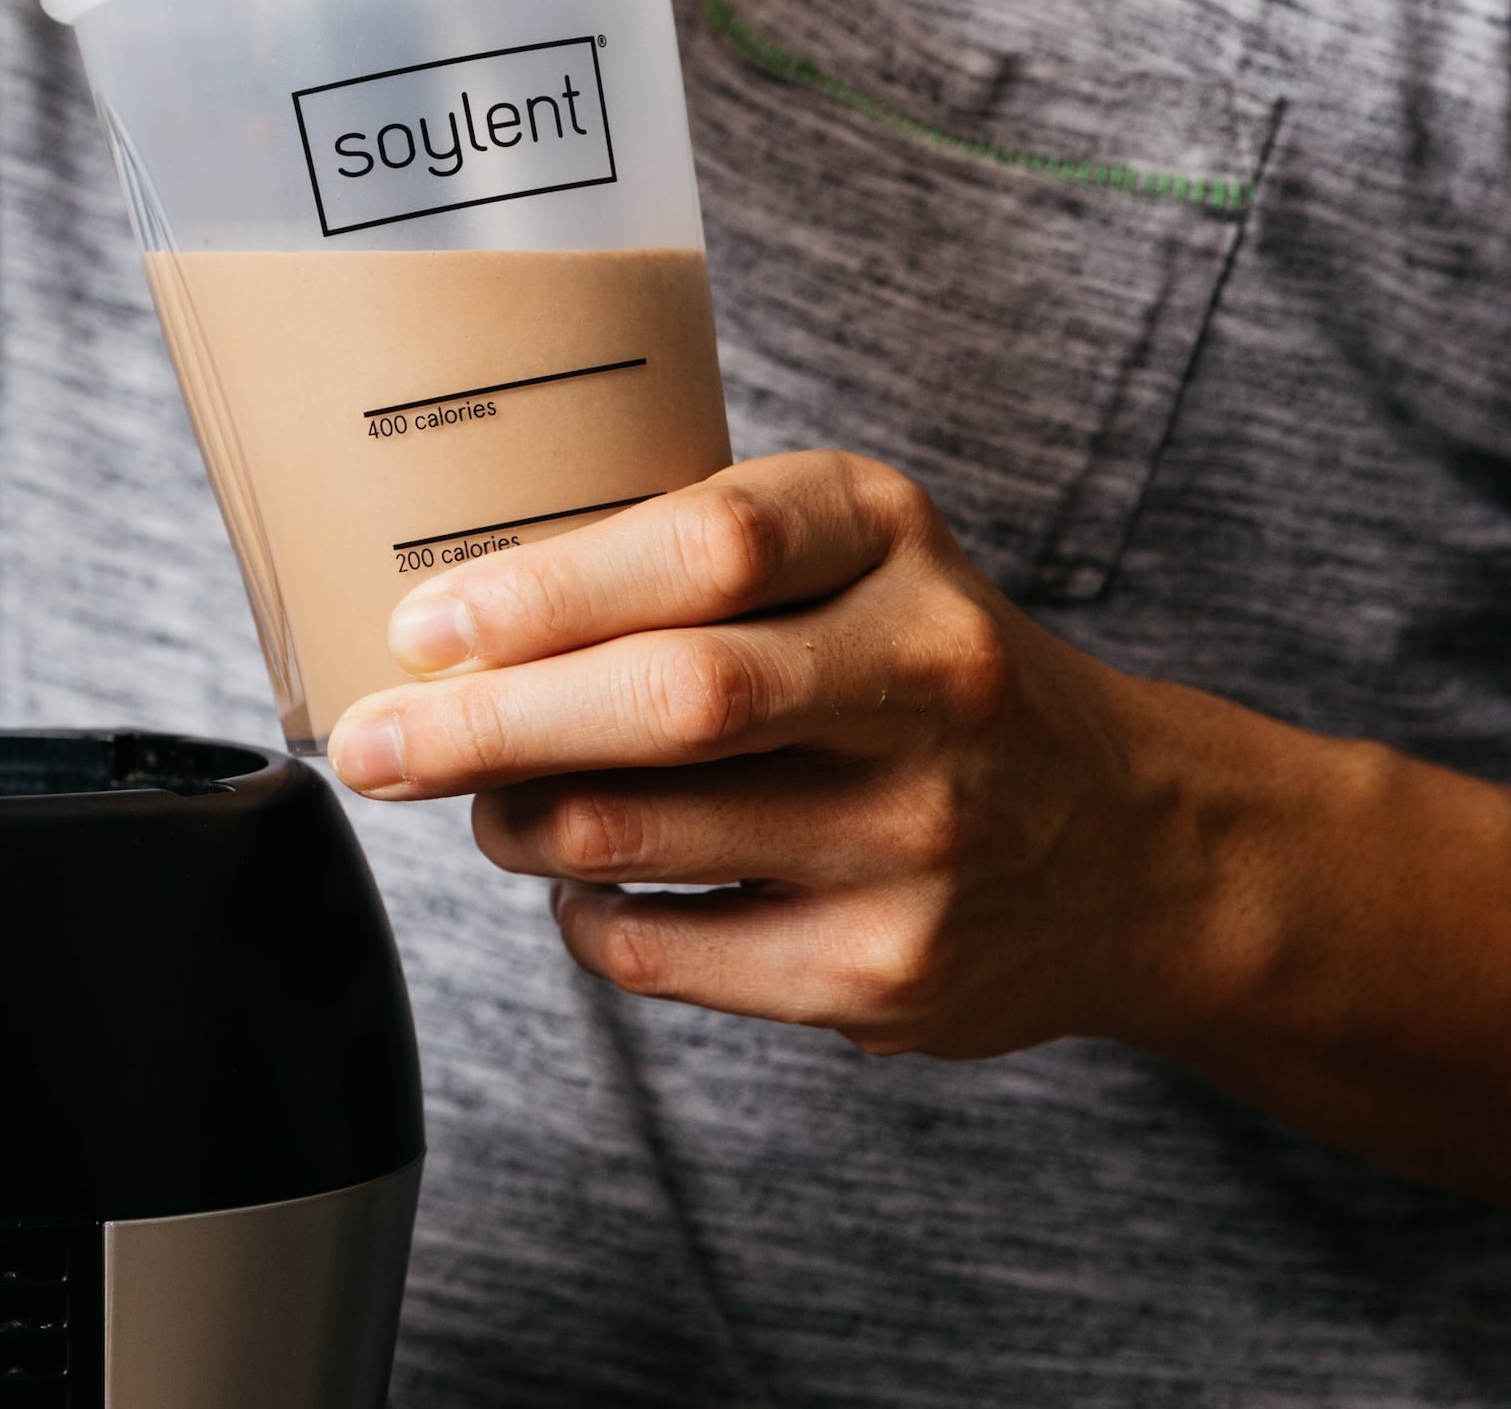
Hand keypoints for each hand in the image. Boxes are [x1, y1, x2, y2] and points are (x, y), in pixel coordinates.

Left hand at [324, 451, 1199, 1058]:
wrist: (1140, 848)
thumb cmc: (925, 676)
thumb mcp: (854, 558)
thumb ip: (687, 562)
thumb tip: (453, 622)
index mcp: (893, 540)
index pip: (707, 545)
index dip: (545, 589)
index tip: (422, 626)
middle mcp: (927, 679)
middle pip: (665, 699)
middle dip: (481, 726)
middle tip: (370, 746)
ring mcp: (918, 838)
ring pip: (638, 834)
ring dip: (516, 822)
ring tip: (488, 805)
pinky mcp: (889, 971)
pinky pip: (660, 949)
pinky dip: (584, 914)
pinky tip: (589, 882)